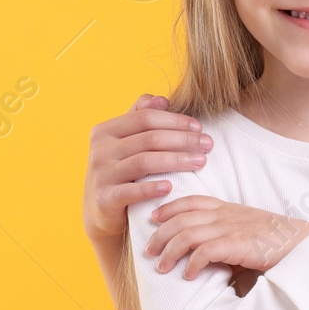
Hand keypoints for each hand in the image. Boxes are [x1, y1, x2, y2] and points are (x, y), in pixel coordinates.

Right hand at [83, 94, 209, 241]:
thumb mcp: (125, 142)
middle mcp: (100, 150)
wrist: (101, 210)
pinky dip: (151, 188)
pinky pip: (131, 191)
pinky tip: (171, 187)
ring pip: (144, 162)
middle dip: (183, 140)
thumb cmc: (121, 170)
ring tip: (201, 162)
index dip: (175, 121)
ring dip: (177, 160)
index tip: (200, 128)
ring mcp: (101, 174)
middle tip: (208, 145)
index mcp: (105, 130)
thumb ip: (140, 117)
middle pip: (149, 138)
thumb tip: (162, 100)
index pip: (145, 118)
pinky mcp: (104, 199)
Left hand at [145, 196, 308, 279]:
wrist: (306, 244)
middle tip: (149, 251)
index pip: (192, 200)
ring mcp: (233, 228)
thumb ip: (228, 236)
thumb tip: (208, 255)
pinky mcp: (239, 245)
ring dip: (170, 251)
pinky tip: (187, 275)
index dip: (169, 207)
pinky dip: (192, 263)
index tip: (153, 218)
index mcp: (230, 208)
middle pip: (182, 217)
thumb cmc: (280, 243)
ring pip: (188, 233)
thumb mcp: (250, 232)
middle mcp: (227, 215)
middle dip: (160, 234)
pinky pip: (205, 251)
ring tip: (161, 266)